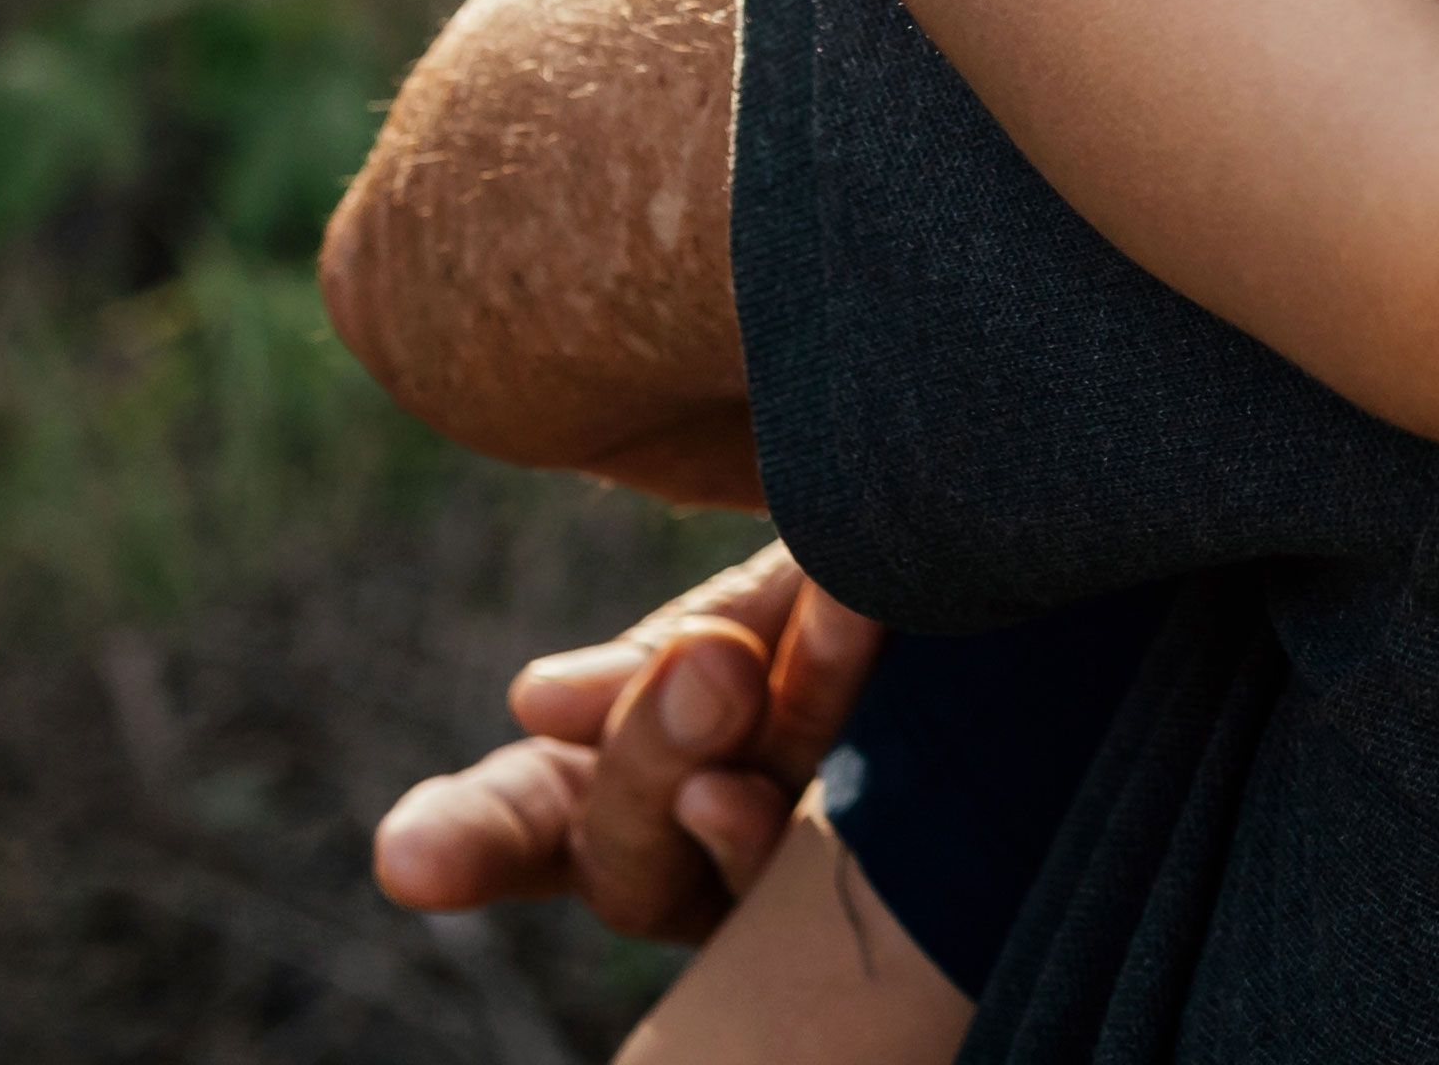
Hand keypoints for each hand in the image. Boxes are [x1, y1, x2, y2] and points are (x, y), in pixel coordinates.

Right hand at [369, 538, 884, 940]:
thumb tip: (534, 703)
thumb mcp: (768, 594)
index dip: (466, 842)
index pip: (520, 818)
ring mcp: (792, 886)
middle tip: (704, 664)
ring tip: (747, 671)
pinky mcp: (891, 896)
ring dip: (734, 764)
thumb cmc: (873, 565)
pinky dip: (837, 787)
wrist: (1024, 542)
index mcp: (628, 768)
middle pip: (623, 855)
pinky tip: (838, 728)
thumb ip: (663, 655)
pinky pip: (846, 871)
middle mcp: (698, 846)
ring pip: (721, 870)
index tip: (414, 859)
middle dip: (647, 757)